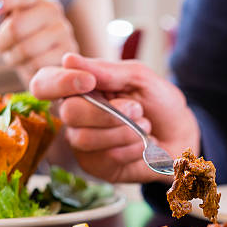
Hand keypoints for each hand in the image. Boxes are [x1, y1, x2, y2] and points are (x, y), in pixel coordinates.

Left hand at [0, 0, 78, 84]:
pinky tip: (30, 64)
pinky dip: (28, 68)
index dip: (6, 1)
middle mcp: (52, 10)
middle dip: (2, 41)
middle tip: (0, 47)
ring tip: (15, 57)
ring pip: (27, 49)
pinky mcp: (68, 52)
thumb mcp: (2, 22)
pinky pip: (38, 63)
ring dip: (13, 57)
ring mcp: (62, 30)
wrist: (42, 61)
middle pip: (17, 27)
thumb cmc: (18, 39)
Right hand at [30, 53, 200, 182]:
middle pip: (68, 113)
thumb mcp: (140, 78)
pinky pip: (104, 158)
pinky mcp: (96, 166)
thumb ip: (107, 71)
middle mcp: (75, 115)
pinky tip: (141, 146)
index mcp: (80, 88)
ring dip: (123, 131)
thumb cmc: (159, 103)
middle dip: (107, 112)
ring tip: (143, 126)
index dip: (59, 82)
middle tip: (136, 108)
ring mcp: (82, 143)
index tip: (88, 82)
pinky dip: (130, 149)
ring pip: (84, 139)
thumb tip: (68, 60)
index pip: (45, 83)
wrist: (181, 135)